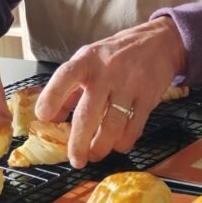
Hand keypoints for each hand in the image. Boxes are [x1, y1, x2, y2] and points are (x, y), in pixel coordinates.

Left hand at [34, 16, 185, 168]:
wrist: (158, 42)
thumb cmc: (116, 54)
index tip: (43, 117)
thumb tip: (52, 118)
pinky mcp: (148, 96)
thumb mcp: (89, 60)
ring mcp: (129, 84)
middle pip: (89, 113)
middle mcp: (107, 72)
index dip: (52, 97)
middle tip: (76, 160)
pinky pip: (134, 127)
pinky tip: (118, 145)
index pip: (65, 76)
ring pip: (113, 125)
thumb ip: (69, 87)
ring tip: (95, 154)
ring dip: (102, 147)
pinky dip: (124, 142)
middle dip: (79, 142)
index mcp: (87, 60)